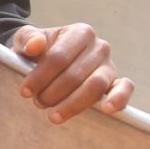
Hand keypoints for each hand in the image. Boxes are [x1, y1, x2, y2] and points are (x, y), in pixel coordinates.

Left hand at [10, 23, 133, 124]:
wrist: (49, 59)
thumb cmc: (38, 50)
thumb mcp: (26, 40)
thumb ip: (28, 38)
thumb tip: (35, 45)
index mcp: (80, 32)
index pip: (59, 57)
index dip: (40, 76)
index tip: (25, 92)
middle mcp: (99, 47)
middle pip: (75, 75)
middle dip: (53, 93)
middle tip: (38, 103)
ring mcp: (109, 66)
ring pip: (95, 86)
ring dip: (72, 104)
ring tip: (54, 116)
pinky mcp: (117, 83)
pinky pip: (124, 89)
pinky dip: (118, 98)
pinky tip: (106, 109)